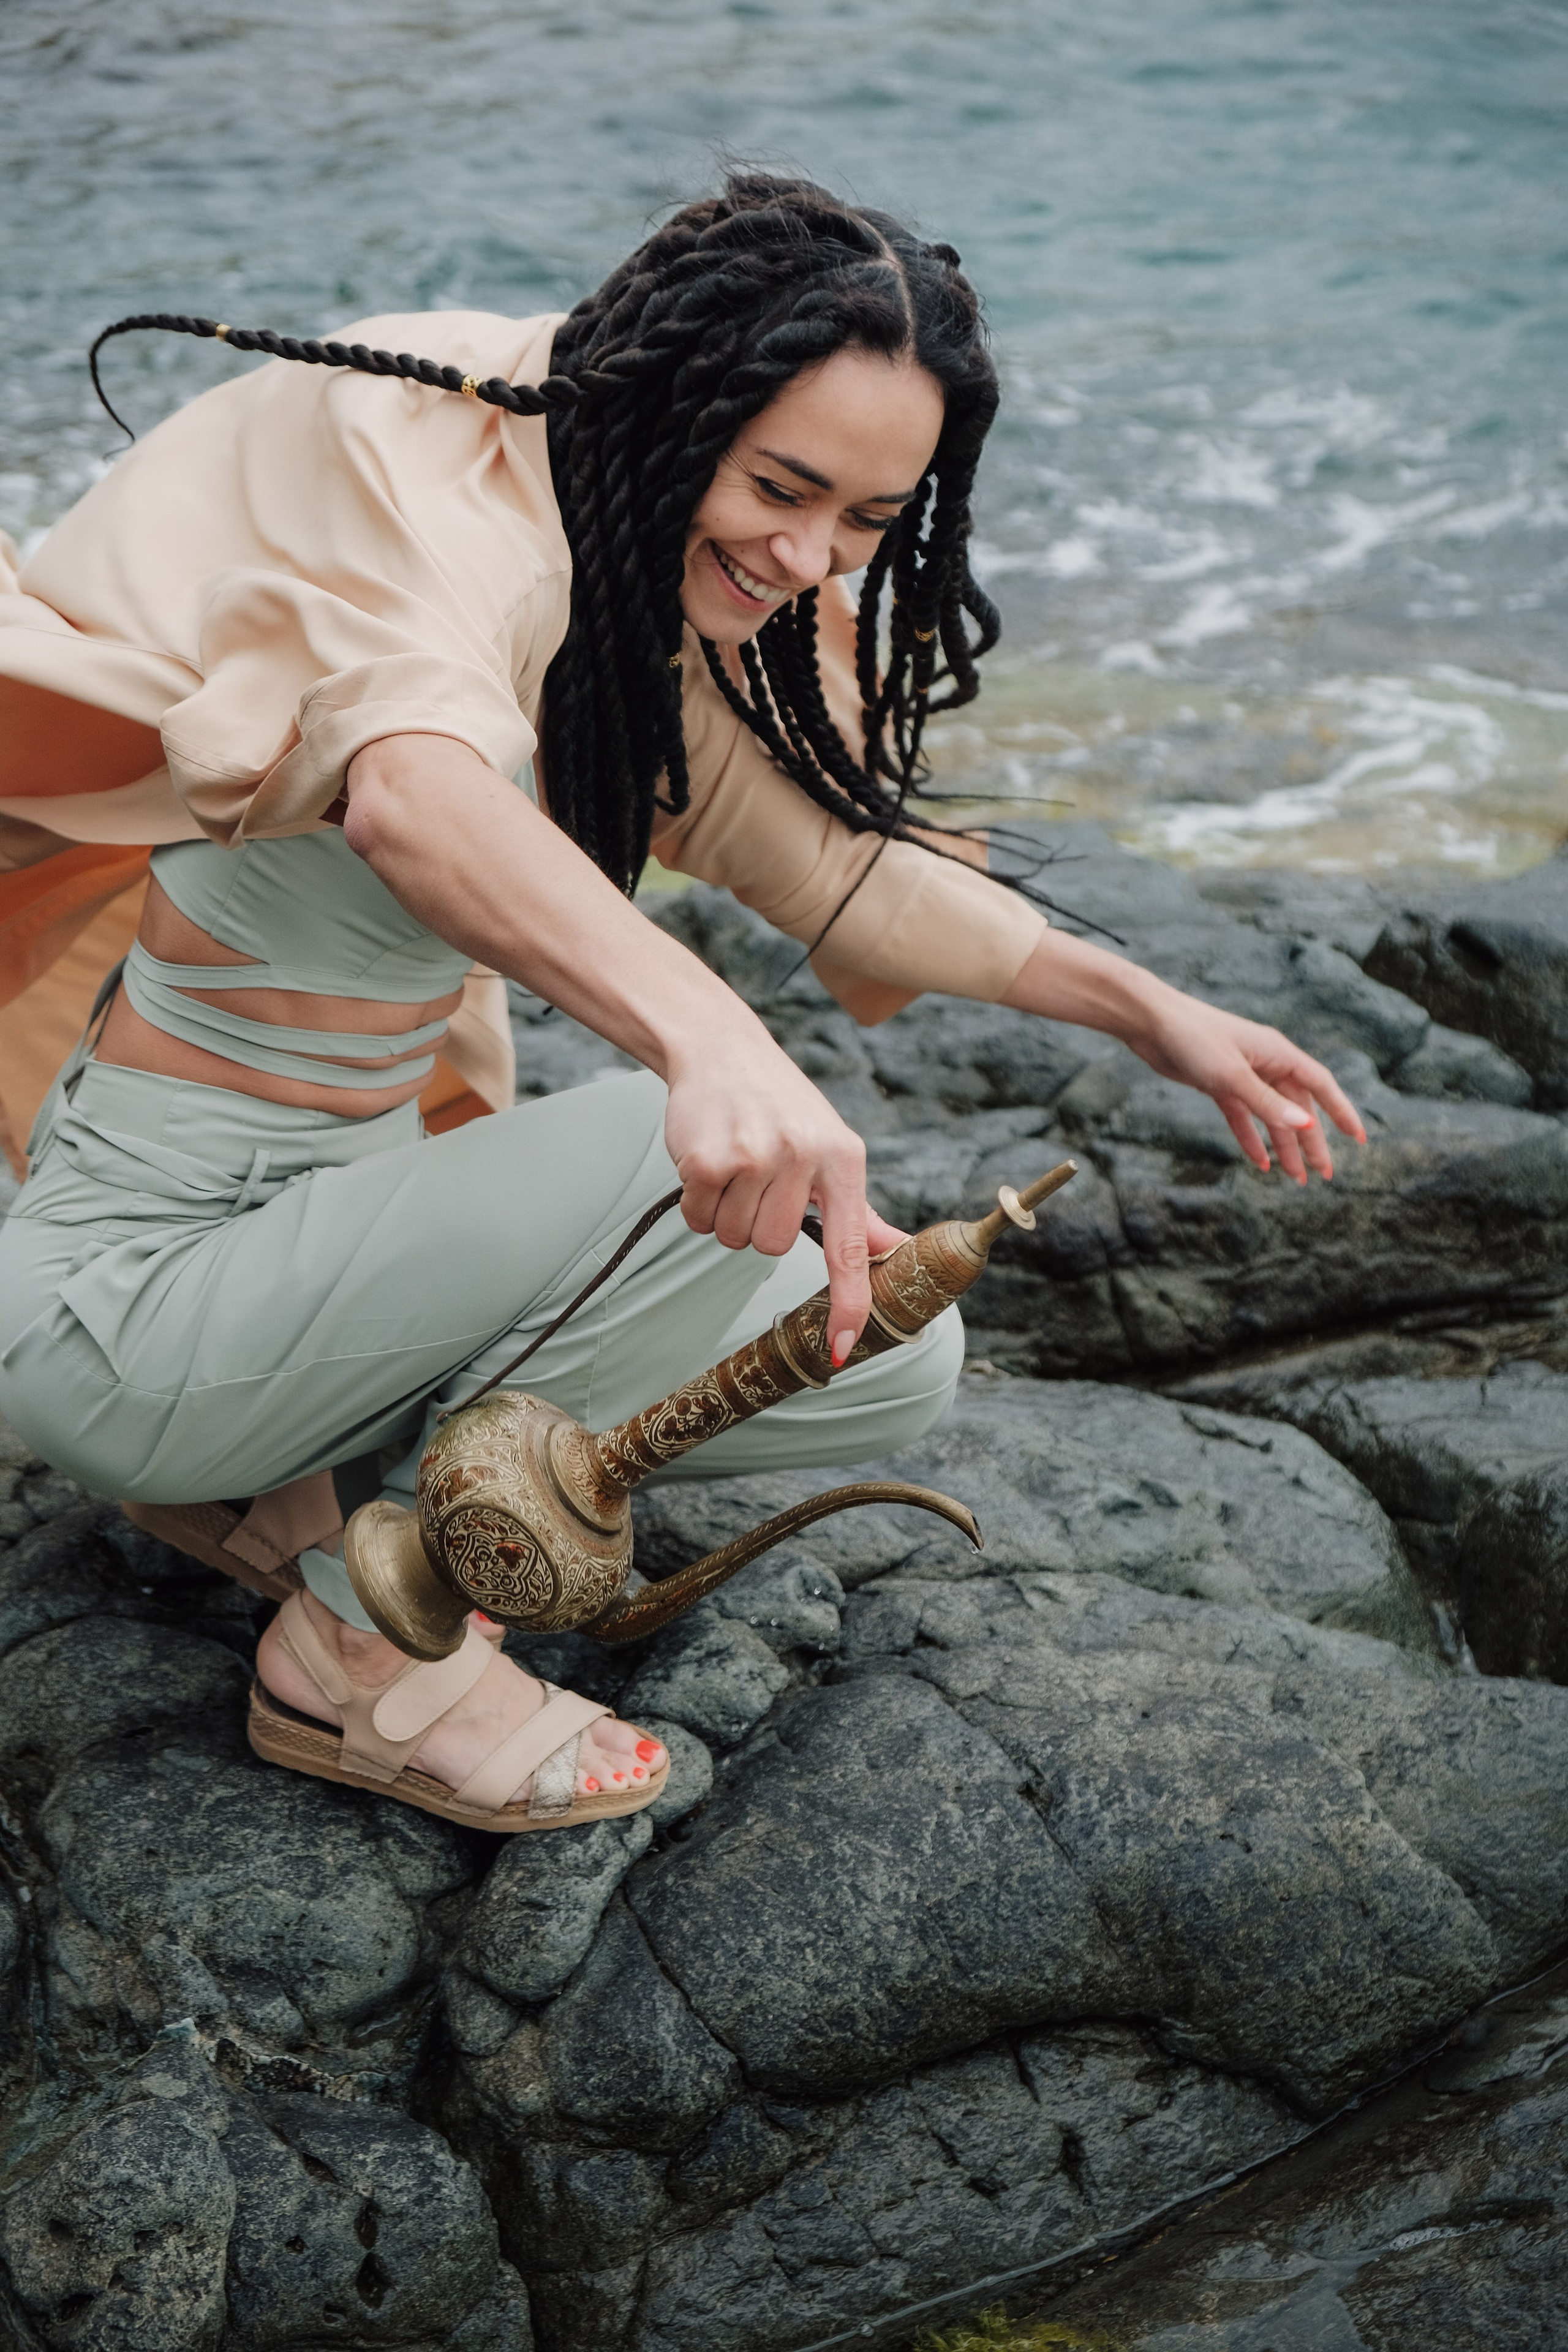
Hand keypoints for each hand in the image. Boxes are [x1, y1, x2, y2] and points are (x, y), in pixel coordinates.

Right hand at [344, 738, 898, 1348]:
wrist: (721, 1050)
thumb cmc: (782, 1108)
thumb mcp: (833, 1150)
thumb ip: (860, 1211)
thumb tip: (896, 1251)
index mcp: (845, 1160)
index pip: (850, 1247)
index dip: (846, 1302)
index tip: (840, 1348)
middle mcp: (806, 1159)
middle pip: (772, 1249)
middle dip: (756, 1225)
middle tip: (756, 1181)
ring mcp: (756, 1159)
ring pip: (733, 1239)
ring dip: (725, 1214)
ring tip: (733, 1165)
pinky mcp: (708, 1160)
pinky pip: (699, 1219)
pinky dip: (697, 1203)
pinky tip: (706, 1161)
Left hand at [1135, 996, 1366, 1182]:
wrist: (1150, 1023)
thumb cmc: (1193, 1039)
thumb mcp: (1232, 1076)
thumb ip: (1267, 1103)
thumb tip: (1306, 1126)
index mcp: (1278, 1054)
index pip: (1320, 1085)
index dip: (1341, 1112)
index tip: (1358, 1139)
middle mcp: (1266, 1063)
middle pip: (1297, 1107)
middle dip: (1312, 1141)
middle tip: (1324, 1175)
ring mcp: (1243, 1074)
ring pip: (1272, 1115)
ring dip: (1284, 1145)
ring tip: (1296, 1177)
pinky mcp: (1220, 1084)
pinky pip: (1243, 1116)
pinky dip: (1252, 1138)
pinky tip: (1260, 1161)